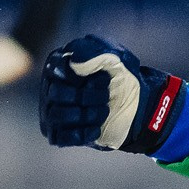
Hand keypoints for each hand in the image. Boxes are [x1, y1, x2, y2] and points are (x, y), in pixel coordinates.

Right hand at [39, 36, 188, 154]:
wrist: (138, 106)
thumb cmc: (122, 78)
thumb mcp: (115, 57)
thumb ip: (94, 51)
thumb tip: (73, 59)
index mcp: (59, 64)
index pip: (56, 70)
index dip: (82, 77)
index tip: (103, 79)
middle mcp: (51, 87)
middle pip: (55, 94)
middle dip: (86, 97)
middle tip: (106, 96)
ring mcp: (53, 111)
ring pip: (56, 115)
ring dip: (85, 114)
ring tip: (104, 112)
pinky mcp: (61, 133)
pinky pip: (59, 137)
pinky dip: (81, 133)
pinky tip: (97, 128)